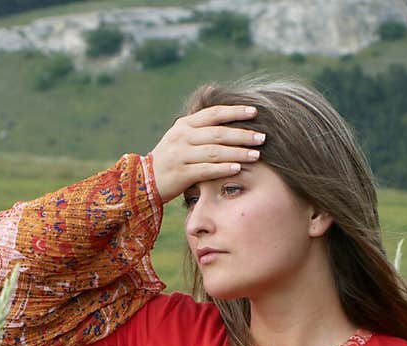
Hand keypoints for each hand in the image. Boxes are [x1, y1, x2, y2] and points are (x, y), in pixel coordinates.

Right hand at [149, 105, 265, 203]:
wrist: (144, 181)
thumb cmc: (170, 159)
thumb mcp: (180, 137)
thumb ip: (199, 126)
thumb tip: (219, 103)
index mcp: (185, 125)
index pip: (214, 114)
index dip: (235, 112)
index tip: (255, 112)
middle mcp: (182, 137)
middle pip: (218, 133)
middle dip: (242, 135)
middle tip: (262, 137)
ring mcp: (181, 155)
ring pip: (214, 151)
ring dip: (237, 153)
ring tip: (256, 155)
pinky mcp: (181, 174)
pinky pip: (206, 170)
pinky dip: (223, 168)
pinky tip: (237, 168)